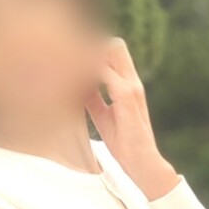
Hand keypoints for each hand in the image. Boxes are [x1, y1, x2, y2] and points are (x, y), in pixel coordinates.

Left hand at [86, 37, 179, 200]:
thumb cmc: (123, 143)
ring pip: (111, 52)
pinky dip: (89, 73)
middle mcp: (132, 82)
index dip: (95, 54)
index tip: (74, 65)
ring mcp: (131, 87)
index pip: (115, 53)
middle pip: (115, 45)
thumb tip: (77, 88)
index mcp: (129, 85)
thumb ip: (93, 99)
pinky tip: (74, 83)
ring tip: (70, 70)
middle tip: (71, 65)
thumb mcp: (103, 116)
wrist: (139, 162)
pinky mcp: (127, 96)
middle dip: (92, 50)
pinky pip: (106, 73)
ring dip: (90, 58)